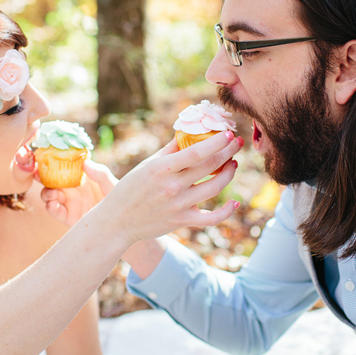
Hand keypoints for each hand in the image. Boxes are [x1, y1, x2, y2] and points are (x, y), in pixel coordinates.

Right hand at [40, 160, 116, 227]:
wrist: (120, 222)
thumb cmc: (117, 199)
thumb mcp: (111, 184)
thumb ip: (100, 173)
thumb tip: (85, 163)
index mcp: (80, 176)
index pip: (62, 166)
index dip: (51, 161)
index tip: (43, 157)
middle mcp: (72, 188)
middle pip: (51, 180)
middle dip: (41, 176)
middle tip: (37, 173)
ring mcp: (68, 202)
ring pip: (49, 194)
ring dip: (45, 192)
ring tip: (52, 193)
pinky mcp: (67, 217)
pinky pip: (54, 210)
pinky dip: (49, 206)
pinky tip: (52, 204)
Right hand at [86, 131, 243, 246]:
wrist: (118, 221)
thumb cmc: (131, 188)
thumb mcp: (147, 165)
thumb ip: (169, 150)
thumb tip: (188, 133)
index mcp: (161, 168)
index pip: (196, 152)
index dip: (217, 142)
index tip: (229, 134)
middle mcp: (172, 186)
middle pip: (210, 166)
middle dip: (229, 152)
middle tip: (237, 143)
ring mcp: (179, 205)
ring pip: (215, 188)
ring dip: (229, 174)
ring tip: (233, 164)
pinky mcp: (183, 221)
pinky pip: (212, 219)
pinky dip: (227, 212)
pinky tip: (235, 202)